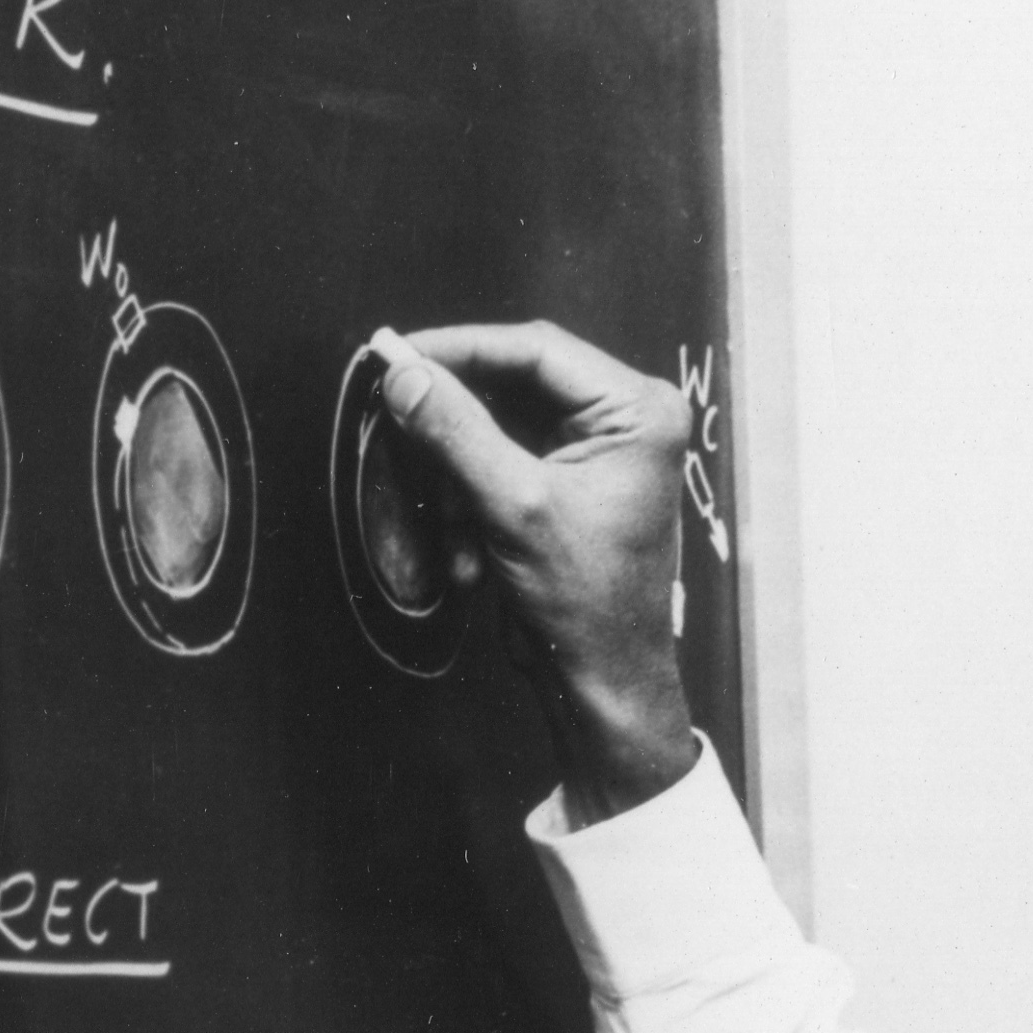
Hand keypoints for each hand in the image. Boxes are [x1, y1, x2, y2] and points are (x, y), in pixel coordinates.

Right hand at [368, 320, 708, 823]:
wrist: (604, 683)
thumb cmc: (590, 605)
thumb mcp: (514, 507)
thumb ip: (456, 433)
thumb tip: (404, 374)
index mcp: (636, 410)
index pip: (535, 350)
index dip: (460, 349)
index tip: (396, 356)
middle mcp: (623, 421)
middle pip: (513, 388)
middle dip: (457, 428)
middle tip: (398, 423)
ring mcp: (594, 454)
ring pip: (496, 432)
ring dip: (460, 480)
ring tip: (457, 531)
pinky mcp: (565, 486)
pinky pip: (499, 469)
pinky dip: (471, 506)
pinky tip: (472, 556)